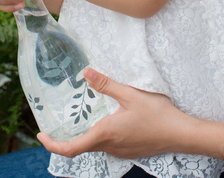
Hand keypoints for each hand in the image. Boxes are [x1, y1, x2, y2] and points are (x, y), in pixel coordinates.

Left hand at [38, 68, 189, 158]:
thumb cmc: (158, 115)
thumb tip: (86, 73)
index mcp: (105, 134)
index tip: (42, 135)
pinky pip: (107, 145)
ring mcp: (119, 151)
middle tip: (56, 123)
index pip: (71, 148)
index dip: (53, 145)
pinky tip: (103, 120)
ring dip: (83, 136)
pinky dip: (98, 136)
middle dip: (65, 138)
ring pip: (94, 146)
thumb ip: (107, 85)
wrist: (181, 134)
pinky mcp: (128, 150)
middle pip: (80, 147)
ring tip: (79, 117)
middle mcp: (109, 146)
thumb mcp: (131, 95)